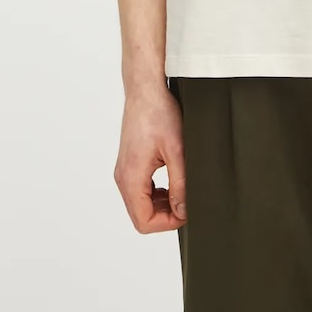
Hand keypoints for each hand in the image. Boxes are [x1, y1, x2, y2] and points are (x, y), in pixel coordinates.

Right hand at [113, 87, 187, 233]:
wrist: (146, 88)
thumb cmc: (159, 112)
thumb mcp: (177, 150)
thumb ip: (180, 184)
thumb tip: (183, 211)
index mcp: (131, 178)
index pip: (144, 221)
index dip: (168, 223)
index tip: (187, 211)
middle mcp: (123, 177)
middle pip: (141, 215)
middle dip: (166, 215)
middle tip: (188, 201)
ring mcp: (125, 169)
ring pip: (141, 203)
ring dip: (162, 203)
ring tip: (182, 190)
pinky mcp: (130, 162)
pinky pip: (141, 189)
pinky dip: (157, 192)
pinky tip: (173, 179)